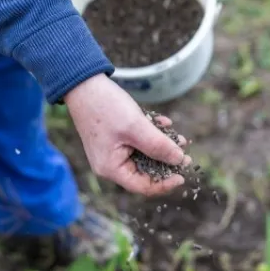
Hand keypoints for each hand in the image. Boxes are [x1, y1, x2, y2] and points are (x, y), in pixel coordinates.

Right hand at [64, 74, 190, 195]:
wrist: (84, 84)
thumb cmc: (106, 107)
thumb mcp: (136, 127)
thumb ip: (158, 145)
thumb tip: (179, 160)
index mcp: (112, 168)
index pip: (143, 186)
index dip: (165, 183)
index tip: (183, 175)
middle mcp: (111, 163)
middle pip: (145, 171)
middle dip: (166, 162)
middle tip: (185, 155)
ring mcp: (113, 150)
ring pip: (144, 155)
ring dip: (162, 146)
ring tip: (179, 138)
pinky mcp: (116, 138)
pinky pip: (138, 142)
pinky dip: (152, 134)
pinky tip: (164, 123)